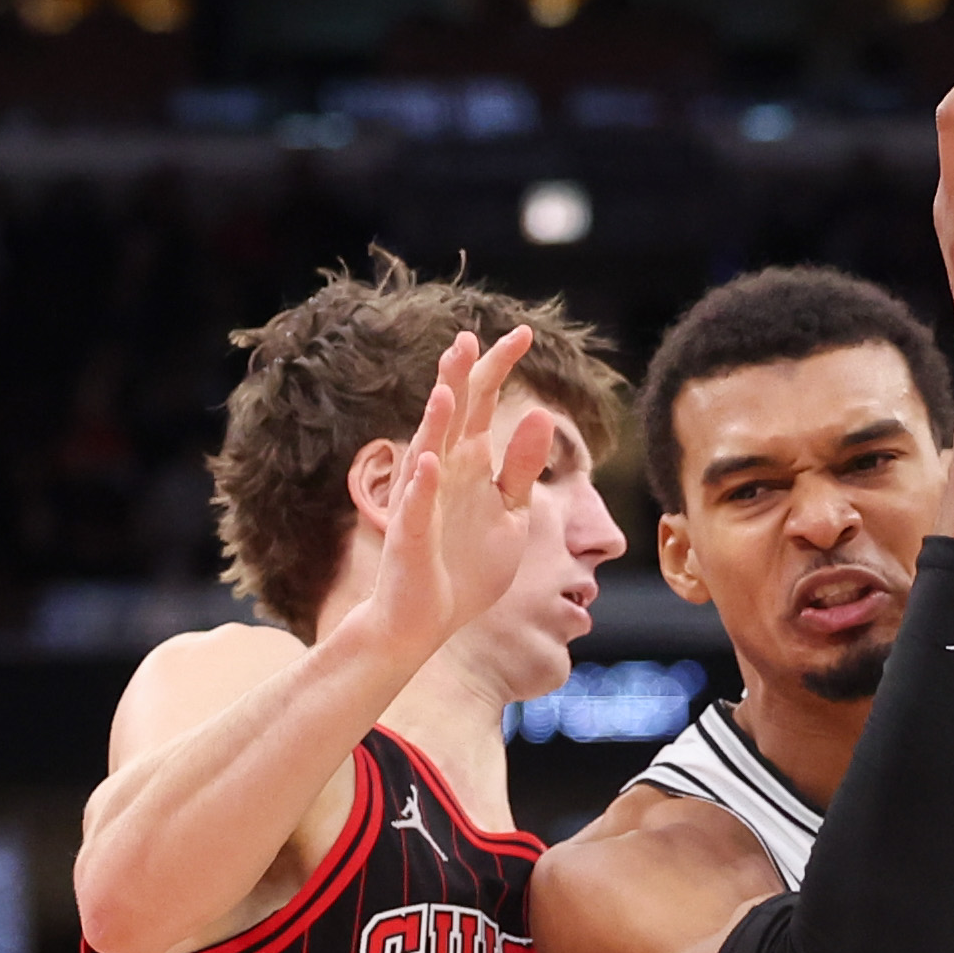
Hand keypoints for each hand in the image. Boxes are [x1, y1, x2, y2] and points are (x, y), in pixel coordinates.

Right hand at [356, 326, 555, 661]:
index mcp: (471, 463)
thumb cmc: (466, 566)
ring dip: (437, 420)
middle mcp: (443, 471)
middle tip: (469, 337)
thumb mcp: (510, 513)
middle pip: (453, 414)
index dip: (500, 368)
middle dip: (460, 378)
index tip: (525, 333)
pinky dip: (423, 484)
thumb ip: (521, 467)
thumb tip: (543, 415)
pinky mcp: (411, 536)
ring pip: (428, 450)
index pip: (485, 403)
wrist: (426, 619)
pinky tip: (429, 460)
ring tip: (446, 386)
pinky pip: (417, 506)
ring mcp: (423, 501)